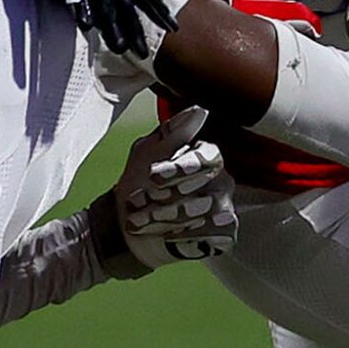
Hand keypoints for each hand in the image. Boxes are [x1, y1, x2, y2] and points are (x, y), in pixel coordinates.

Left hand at [98, 106, 236, 271]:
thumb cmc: (137, 182)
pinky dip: (187, 237)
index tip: (154, 176)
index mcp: (205, 156)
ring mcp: (223, 208)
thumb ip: (172, 132)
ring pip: (206, 213)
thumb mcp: (146, 152)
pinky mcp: (222, 235)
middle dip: (167, 197)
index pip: (207, 159)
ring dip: (166, 218)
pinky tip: (167, 237)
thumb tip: (200, 110)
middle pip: (207, 187)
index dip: (181, 168)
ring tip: (139, 221)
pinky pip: (216, 235)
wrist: (124, 224)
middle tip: (137, 202)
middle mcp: (220, 180)